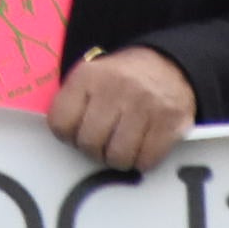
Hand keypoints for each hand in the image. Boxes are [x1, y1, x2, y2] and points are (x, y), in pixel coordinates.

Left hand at [50, 47, 195, 170]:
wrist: (166, 65)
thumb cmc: (120, 78)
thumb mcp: (90, 76)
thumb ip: (73, 101)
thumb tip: (63, 135)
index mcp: (88, 76)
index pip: (60, 121)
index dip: (66, 136)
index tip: (75, 134)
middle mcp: (114, 89)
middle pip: (89, 143)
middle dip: (92, 151)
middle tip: (100, 145)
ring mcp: (143, 106)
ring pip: (118, 156)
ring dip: (117, 160)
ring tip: (119, 148)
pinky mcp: (168, 122)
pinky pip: (146, 160)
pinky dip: (141, 162)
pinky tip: (140, 148)